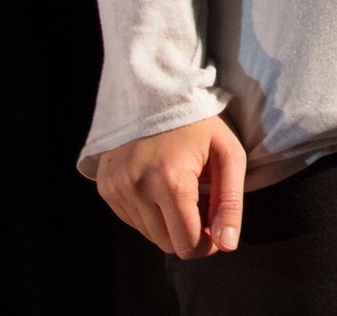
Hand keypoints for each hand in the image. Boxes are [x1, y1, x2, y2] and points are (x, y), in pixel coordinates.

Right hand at [95, 115, 246, 258]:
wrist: (158, 91)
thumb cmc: (200, 123)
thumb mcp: (229, 154)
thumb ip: (231, 202)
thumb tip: (227, 245)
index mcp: (170, 183)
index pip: (187, 245)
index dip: (207, 244)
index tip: (217, 227)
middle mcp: (137, 189)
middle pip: (166, 244)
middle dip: (189, 233)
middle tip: (203, 204)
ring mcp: (116, 189)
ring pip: (149, 234)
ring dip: (169, 222)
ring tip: (183, 189)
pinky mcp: (105, 187)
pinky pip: (131, 219)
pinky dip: (150, 212)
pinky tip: (160, 185)